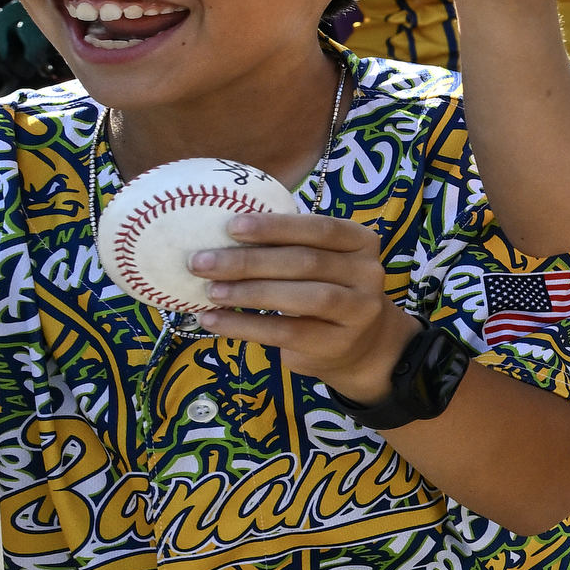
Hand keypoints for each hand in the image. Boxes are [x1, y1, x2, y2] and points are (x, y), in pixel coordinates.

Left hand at [185, 213, 407, 393]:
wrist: (362, 343)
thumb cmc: (327, 288)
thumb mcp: (321, 261)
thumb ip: (289, 247)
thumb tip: (221, 237)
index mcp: (361, 241)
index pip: (319, 229)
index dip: (276, 227)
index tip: (231, 227)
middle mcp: (368, 273)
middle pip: (305, 263)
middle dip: (249, 262)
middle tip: (202, 262)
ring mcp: (358, 310)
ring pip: (301, 298)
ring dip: (249, 293)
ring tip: (210, 292)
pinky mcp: (338, 343)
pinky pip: (287, 333)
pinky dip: (246, 326)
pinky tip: (215, 321)